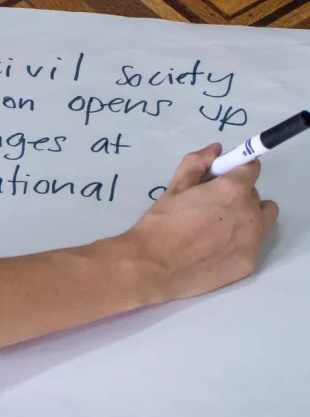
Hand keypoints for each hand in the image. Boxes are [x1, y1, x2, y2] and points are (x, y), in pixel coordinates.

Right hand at [125, 143, 278, 303]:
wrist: (154, 266)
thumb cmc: (161, 223)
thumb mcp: (174, 187)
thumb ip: (197, 163)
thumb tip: (216, 150)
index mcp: (233, 190)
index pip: (252, 168)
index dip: (237, 169)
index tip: (223, 175)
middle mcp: (250, 214)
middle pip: (255, 195)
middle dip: (237, 194)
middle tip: (210, 204)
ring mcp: (253, 241)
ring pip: (262, 219)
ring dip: (248, 216)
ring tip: (218, 226)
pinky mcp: (249, 263)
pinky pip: (253, 244)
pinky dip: (239, 241)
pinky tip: (214, 247)